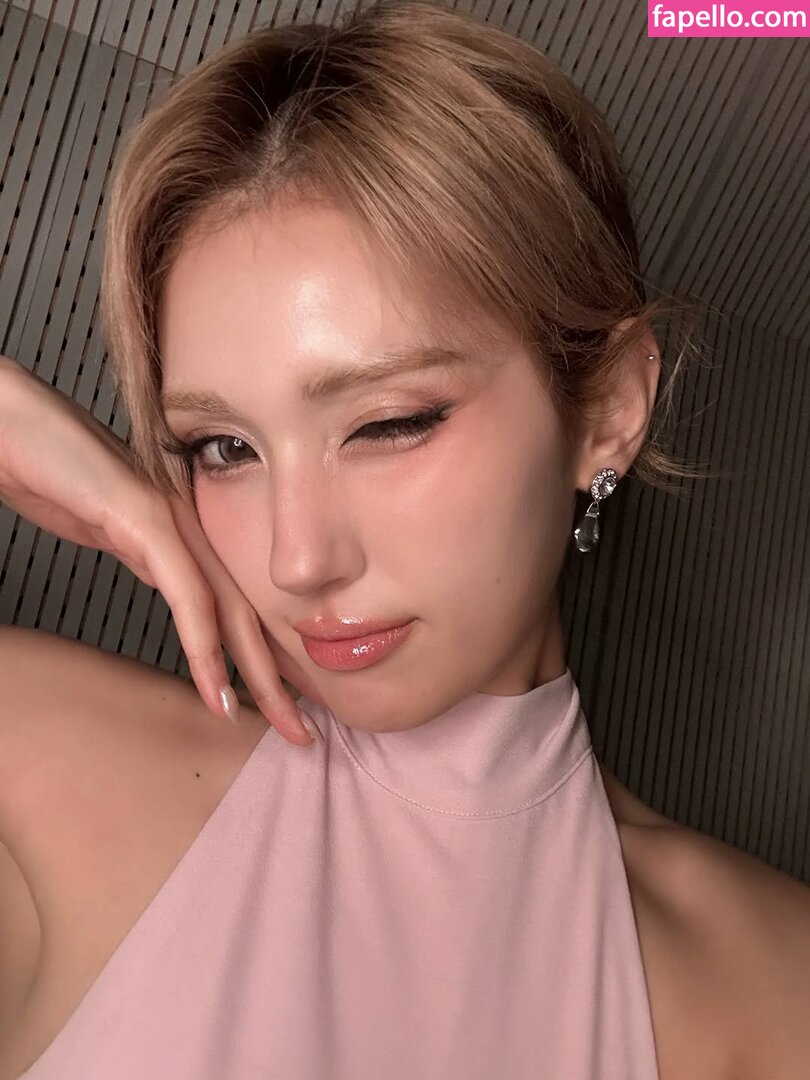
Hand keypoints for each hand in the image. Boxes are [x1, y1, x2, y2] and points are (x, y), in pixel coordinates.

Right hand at [0, 356, 312, 746]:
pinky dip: (204, 646)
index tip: (285, 705)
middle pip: (252, 615)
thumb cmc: (56, 470)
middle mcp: (195, 529)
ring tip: (278, 721)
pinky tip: (216, 688)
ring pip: (232, 610)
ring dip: (258, 673)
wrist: (14, 424)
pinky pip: (186, 594)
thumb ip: (150, 559)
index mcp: (191, 534)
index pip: (242, 606)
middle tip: (302, 733)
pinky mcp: (146, 519)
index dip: (268, 658)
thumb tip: (177, 591)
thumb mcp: (113, 532)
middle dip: (282, 679)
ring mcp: (175, 522)